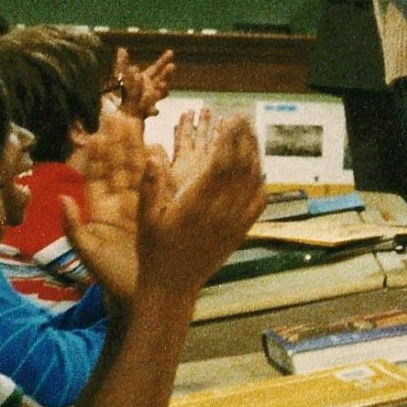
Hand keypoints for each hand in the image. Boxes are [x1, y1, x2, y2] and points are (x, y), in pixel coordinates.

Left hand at [64, 108, 149, 311]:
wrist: (140, 298)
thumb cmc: (111, 280)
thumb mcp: (88, 253)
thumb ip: (73, 227)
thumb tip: (62, 199)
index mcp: (100, 211)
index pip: (98, 175)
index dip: (98, 153)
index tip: (98, 130)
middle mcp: (120, 205)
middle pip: (118, 166)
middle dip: (118, 140)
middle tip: (117, 113)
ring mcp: (140, 207)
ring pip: (137, 171)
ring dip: (136, 147)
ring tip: (135, 122)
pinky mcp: (158, 214)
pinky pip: (157, 186)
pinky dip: (158, 168)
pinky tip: (158, 148)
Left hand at [110, 47, 174, 118]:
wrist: (117, 108)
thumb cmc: (120, 90)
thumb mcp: (120, 75)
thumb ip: (122, 63)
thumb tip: (121, 49)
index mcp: (146, 77)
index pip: (157, 67)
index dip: (164, 60)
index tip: (171, 52)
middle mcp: (151, 87)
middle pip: (162, 79)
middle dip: (167, 73)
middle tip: (172, 66)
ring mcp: (151, 99)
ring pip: (160, 93)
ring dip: (162, 90)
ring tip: (163, 85)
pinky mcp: (146, 111)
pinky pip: (152, 110)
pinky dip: (153, 110)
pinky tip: (154, 111)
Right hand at [133, 109, 266, 301]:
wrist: (172, 288)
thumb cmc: (154, 251)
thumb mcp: (145, 217)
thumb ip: (150, 184)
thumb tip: (153, 153)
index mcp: (197, 203)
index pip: (222, 162)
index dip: (230, 137)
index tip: (231, 118)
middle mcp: (221, 211)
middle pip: (243, 166)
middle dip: (245, 138)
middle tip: (243, 117)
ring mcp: (234, 222)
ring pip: (254, 182)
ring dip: (255, 155)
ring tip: (250, 135)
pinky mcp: (240, 232)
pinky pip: (258, 203)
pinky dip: (261, 182)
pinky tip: (257, 171)